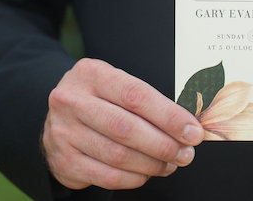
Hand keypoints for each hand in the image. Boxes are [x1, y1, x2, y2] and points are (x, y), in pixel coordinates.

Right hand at [42, 58, 204, 190]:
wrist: (59, 115)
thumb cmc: (99, 98)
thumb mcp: (116, 84)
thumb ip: (147, 101)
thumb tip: (187, 127)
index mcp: (92, 74)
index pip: (137, 96)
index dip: (170, 117)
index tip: (193, 131)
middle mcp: (72, 101)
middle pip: (127, 128)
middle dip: (164, 145)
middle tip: (186, 154)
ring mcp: (63, 132)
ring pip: (118, 155)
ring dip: (152, 164)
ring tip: (170, 164)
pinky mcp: (63, 160)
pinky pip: (106, 176)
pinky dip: (133, 178)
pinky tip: (146, 173)